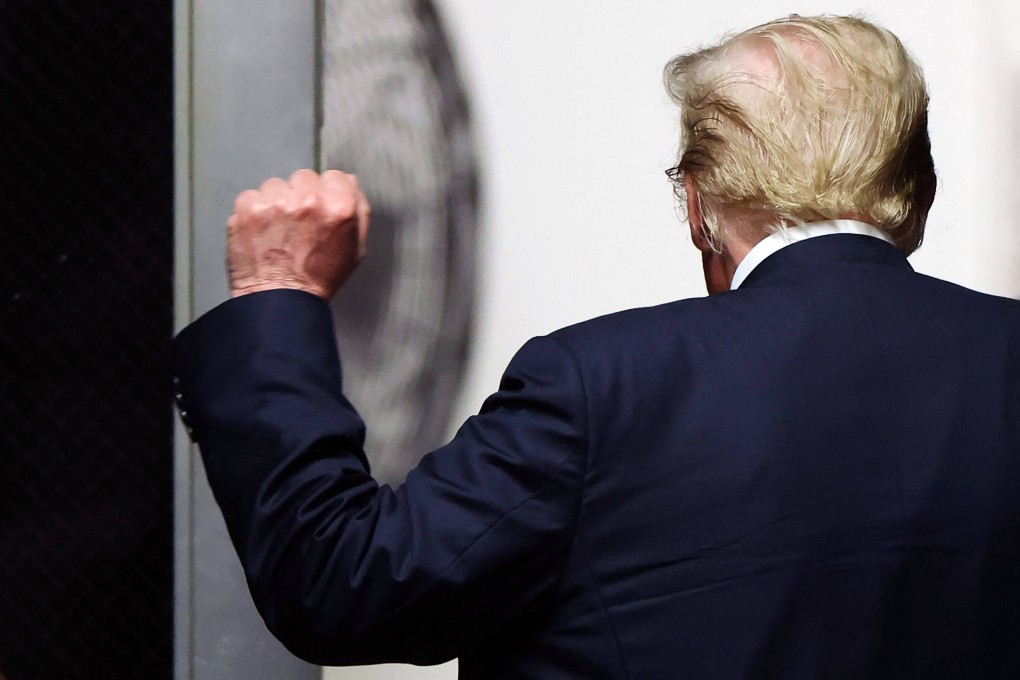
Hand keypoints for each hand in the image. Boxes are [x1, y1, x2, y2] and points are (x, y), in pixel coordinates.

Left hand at [227, 168, 370, 300]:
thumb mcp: (355, 250)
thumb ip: (358, 212)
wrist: (280, 302)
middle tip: (298, 223)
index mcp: (340, 207)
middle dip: (302, 195)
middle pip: (304, 177)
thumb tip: (349, 183)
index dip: (328, 193)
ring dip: (276, 202)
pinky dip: (253, 212)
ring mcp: (275, 202)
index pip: (334, 176)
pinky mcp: (248, 208)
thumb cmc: (318, 280)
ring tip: (278, 230)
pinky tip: (261, 232)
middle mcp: (308, 200)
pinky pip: (252, 196)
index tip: (319, 209)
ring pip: (277, 185)